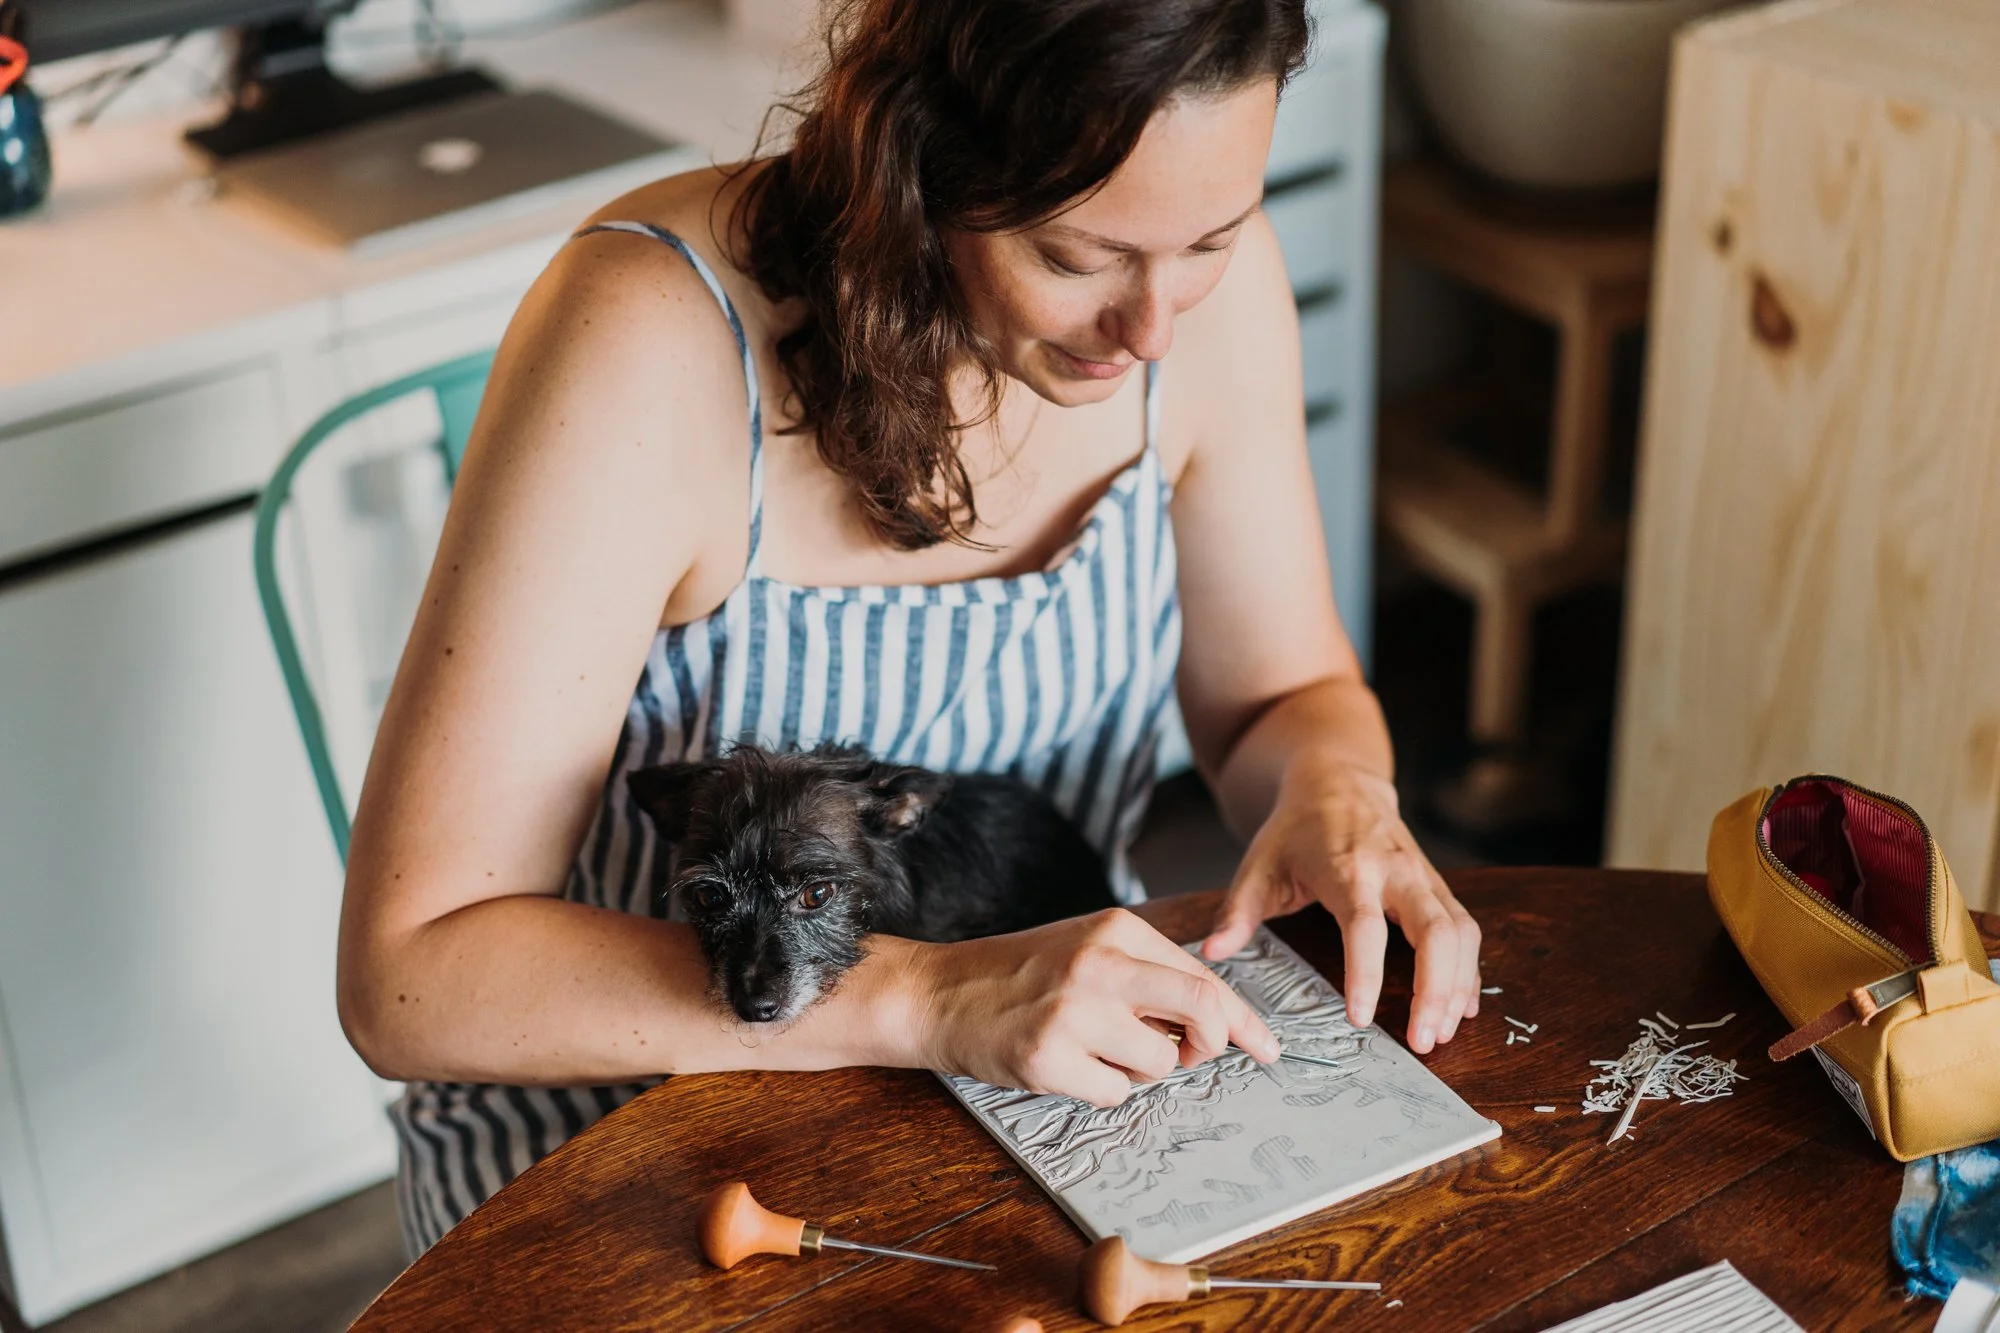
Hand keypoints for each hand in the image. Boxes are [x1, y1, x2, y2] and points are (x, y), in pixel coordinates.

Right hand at [913, 908, 1279, 1106]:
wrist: (940, 992)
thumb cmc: (1021, 974)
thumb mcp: (1089, 948)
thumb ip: (1149, 973)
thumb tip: (1219, 1018)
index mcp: (1117, 930)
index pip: (1206, 978)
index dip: (1243, 1021)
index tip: (1267, 1048)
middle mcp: (1100, 964)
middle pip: (1203, 1012)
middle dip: (1211, 1045)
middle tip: (1191, 1056)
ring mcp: (1074, 1011)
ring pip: (1161, 1062)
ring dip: (1140, 1070)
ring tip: (1094, 1049)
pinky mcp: (1049, 1057)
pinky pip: (1116, 1093)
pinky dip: (1102, 1089)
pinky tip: (1066, 1065)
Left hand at [1200, 755, 1480, 1053]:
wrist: (1339, 783)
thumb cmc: (1294, 831)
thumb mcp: (1258, 864)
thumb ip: (1237, 912)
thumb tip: (1213, 952)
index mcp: (1347, 868)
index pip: (1365, 926)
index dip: (1366, 973)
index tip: (1360, 1018)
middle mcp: (1396, 871)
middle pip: (1434, 931)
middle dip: (1434, 988)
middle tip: (1424, 1041)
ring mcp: (1423, 877)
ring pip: (1460, 932)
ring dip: (1457, 985)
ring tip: (1442, 1033)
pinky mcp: (1438, 886)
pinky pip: (1466, 929)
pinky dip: (1468, 970)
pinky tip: (1462, 1007)